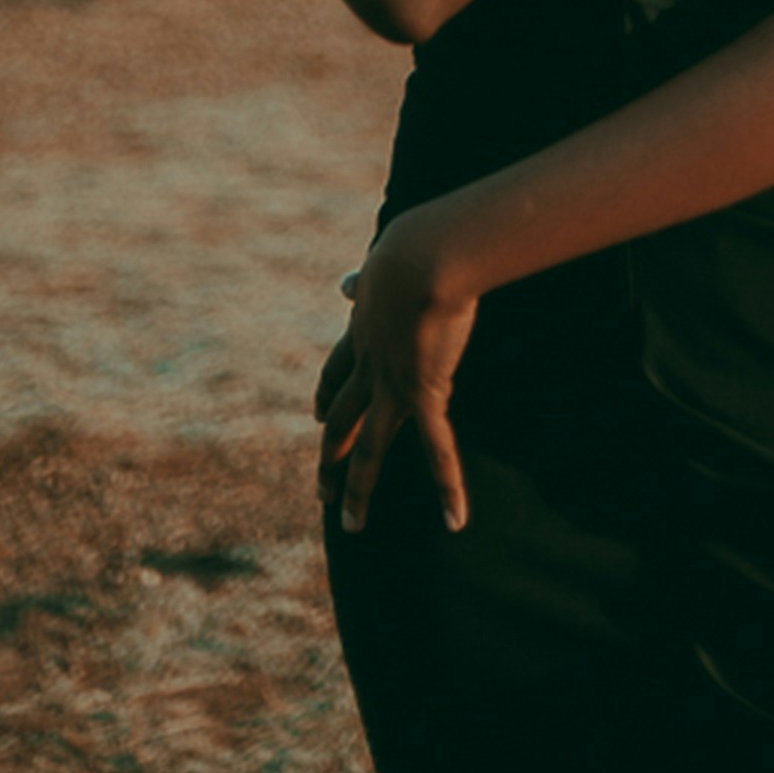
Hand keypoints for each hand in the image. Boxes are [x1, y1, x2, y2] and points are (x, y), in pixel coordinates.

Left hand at [315, 210, 478, 535]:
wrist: (419, 257)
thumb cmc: (410, 249)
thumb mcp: (380, 264)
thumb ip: (367, 279)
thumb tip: (343, 283)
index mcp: (361, 332)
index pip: (336, 374)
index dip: (327, 398)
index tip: (319, 415)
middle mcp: (368, 365)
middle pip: (341, 419)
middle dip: (331, 457)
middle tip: (322, 492)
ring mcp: (391, 385)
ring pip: (367, 447)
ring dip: (357, 488)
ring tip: (350, 524)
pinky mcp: (421, 393)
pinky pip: (436, 449)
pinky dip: (447, 485)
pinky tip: (454, 519)